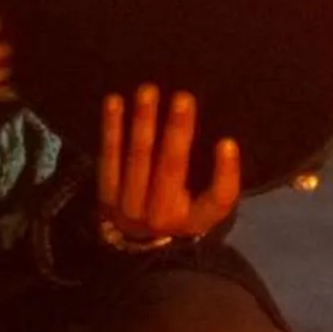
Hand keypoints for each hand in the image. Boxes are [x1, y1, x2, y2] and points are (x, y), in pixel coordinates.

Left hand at [96, 84, 239, 244]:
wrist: (136, 240)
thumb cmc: (184, 211)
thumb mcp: (207, 206)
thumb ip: (217, 178)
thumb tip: (221, 136)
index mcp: (195, 220)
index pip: (217, 199)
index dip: (225, 172)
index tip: (227, 142)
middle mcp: (162, 217)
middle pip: (171, 170)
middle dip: (177, 132)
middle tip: (183, 98)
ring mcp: (130, 207)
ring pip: (138, 159)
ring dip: (142, 122)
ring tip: (148, 91)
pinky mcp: (106, 195)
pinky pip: (108, 158)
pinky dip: (111, 128)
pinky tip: (113, 101)